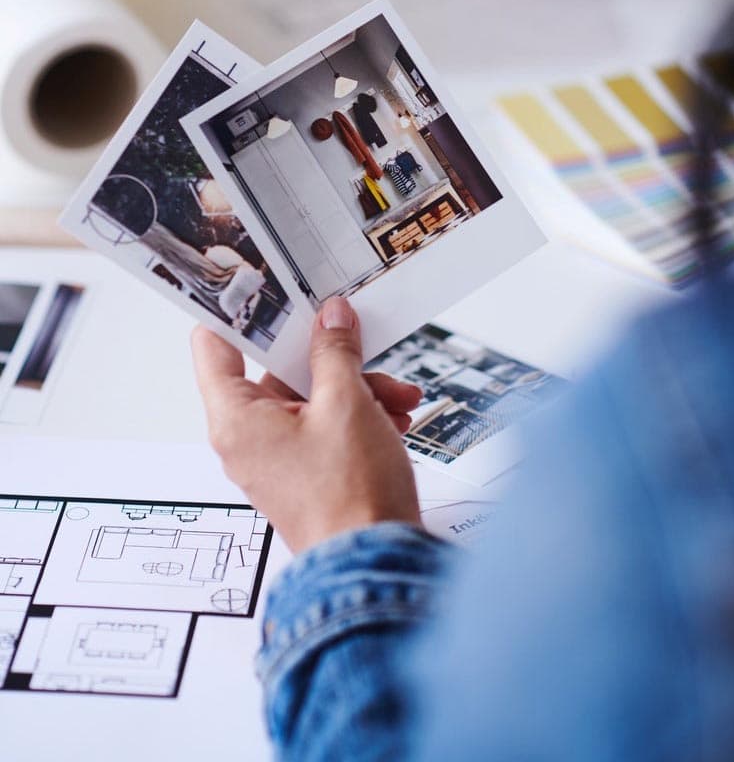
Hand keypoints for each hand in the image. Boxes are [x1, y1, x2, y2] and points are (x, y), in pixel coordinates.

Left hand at [191, 297, 422, 552]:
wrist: (375, 563)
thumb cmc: (350, 498)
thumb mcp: (346, 404)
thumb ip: (335, 352)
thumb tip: (331, 318)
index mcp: (237, 419)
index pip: (215, 347)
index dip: (240, 315)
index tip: (268, 290)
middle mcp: (249, 439)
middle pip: (279, 372)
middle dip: (332, 361)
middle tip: (364, 350)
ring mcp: (278, 457)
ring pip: (311, 399)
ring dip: (357, 390)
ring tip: (397, 398)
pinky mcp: (306, 472)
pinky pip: (325, 427)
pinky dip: (358, 417)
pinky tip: (394, 420)